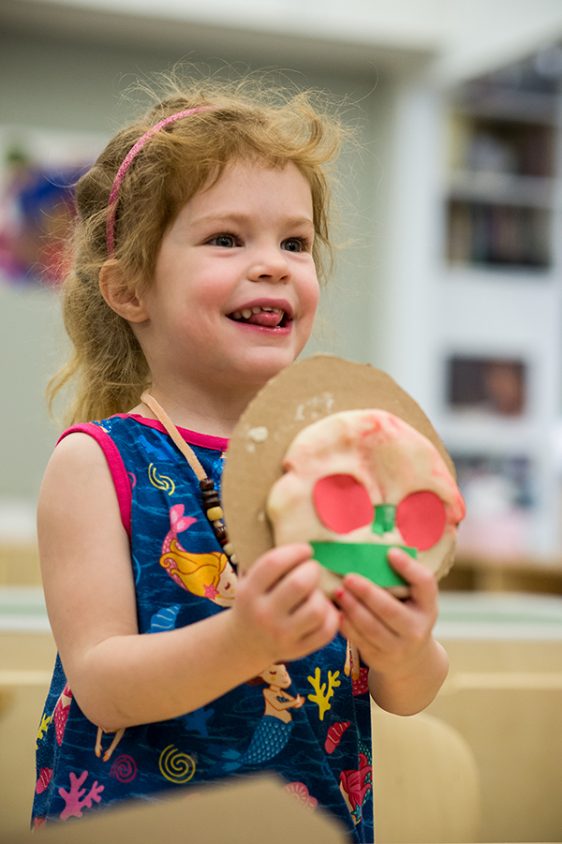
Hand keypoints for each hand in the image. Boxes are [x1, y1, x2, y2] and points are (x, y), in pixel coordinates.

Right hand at [229, 543, 339, 668]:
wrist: (244, 643)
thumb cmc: (254, 602)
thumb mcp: (249, 582)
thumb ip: (270, 564)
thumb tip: (302, 541)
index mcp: (248, 592)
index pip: (274, 563)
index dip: (296, 551)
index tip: (305, 550)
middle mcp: (263, 615)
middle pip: (300, 583)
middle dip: (312, 570)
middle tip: (312, 569)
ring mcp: (281, 636)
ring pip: (317, 608)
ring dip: (320, 595)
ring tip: (314, 592)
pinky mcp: (298, 650)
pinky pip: (327, 630)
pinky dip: (331, 616)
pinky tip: (323, 609)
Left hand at [334, 547, 439, 679]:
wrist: (411, 660)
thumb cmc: (406, 616)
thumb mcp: (413, 600)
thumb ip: (400, 580)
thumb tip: (375, 548)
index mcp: (428, 606)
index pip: (425, 584)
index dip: (409, 568)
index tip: (390, 552)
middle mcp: (417, 629)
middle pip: (390, 610)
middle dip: (367, 592)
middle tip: (348, 576)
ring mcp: (399, 648)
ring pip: (372, 627)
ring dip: (352, 608)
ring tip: (338, 592)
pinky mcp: (380, 658)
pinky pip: (360, 641)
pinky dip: (346, 626)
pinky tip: (336, 612)